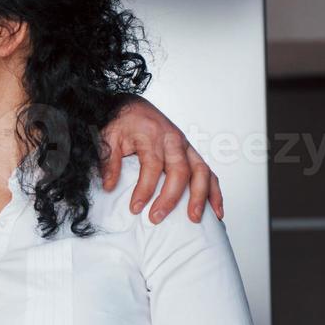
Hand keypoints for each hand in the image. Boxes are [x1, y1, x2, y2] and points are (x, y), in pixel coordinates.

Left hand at [100, 97, 222, 223]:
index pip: (152, 165)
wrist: (133, 106)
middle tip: (157, 218)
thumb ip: (109, 161)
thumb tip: (109, 186)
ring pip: (201, 171)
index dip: (144, 189)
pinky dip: (214, 191)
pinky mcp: (192, 153)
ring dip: (200, 196)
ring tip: (194, 218)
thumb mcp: (108, 137)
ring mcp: (186, 147)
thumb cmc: (121, 122)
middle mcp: (174, 140)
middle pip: (180, 170)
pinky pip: (209, 172)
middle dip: (171, 197)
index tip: (135, 208)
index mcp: (153, 134)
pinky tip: (216, 210)